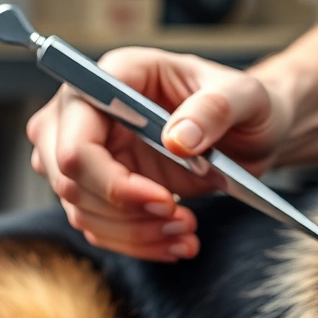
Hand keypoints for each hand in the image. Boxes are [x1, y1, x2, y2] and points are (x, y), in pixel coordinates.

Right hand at [27, 48, 290, 260]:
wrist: (248, 128)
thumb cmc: (240, 101)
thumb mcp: (245, 96)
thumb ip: (214, 109)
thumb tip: (178, 138)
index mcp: (116, 75)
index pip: (77, 137)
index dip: (112, 179)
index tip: (164, 202)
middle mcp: (87, 111)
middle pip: (68, 178)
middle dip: (123, 212)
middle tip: (181, 220)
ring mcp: (89, 150)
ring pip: (81, 209)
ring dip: (134, 234)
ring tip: (187, 232)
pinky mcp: (101, 184)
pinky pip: (99, 225)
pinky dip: (137, 242)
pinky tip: (176, 242)